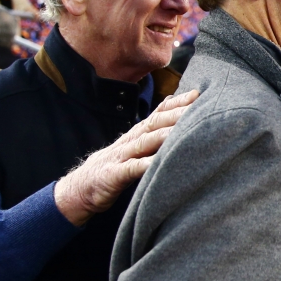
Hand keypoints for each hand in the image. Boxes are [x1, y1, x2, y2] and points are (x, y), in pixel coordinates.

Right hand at [54, 89, 199, 226]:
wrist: (82, 187)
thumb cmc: (116, 164)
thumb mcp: (135, 145)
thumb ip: (153, 129)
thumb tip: (173, 107)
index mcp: (137, 134)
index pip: (158, 113)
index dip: (176, 103)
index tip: (197, 94)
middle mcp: (131, 141)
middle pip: (154, 124)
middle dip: (176, 115)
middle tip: (197, 108)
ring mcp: (121, 156)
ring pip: (144, 143)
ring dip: (163, 136)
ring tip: (182, 131)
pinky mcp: (114, 175)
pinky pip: (131, 169)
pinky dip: (144, 165)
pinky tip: (157, 164)